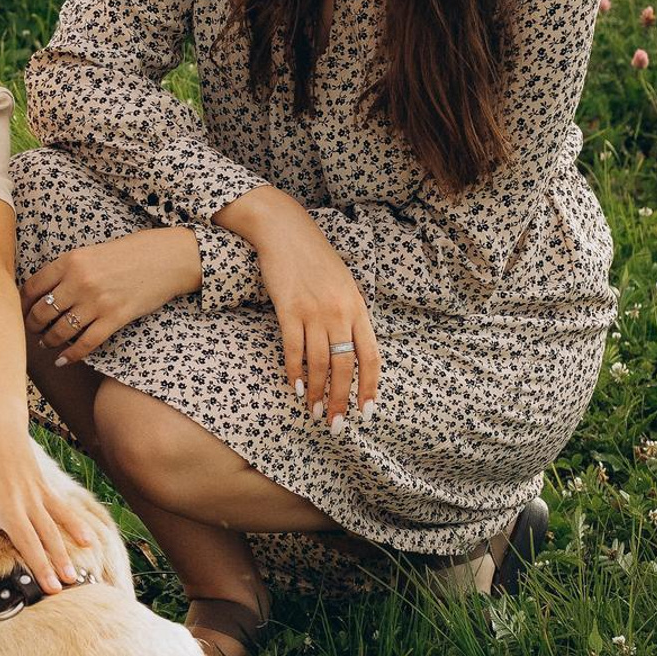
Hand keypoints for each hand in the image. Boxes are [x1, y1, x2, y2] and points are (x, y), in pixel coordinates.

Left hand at [0, 422, 97, 592]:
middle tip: (51, 591)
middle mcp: (7, 502)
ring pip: (48, 530)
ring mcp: (29, 496)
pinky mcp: (43, 489)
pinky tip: (89, 543)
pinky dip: (76, 525)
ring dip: (60, 555)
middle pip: (25, 537)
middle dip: (39, 564)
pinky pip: (62, 510)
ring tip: (70, 579)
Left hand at [20, 228, 199, 367]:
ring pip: (61, 331)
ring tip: (46, 343)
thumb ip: (68, 269)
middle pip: (42, 312)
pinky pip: (85, 343)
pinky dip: (71, 355)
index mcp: (70, 260)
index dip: (22, 303)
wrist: (166, 258)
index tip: (20, 311)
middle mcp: (79, 281)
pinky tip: (63, 361)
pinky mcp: (115, 318)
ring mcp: (97, 301)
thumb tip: (43, 292)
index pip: (33, 286)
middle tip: (32, 330)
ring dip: (49, 341)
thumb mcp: (91, 252)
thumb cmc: (128, 253)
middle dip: (33, 325)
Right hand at [235, 199, 380, 429]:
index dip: (370, 387)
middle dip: (341, 400)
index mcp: (358, 307)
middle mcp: (340, 312)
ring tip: (313, 411)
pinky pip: (293, 349)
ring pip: (319, 363)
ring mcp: (314, 311)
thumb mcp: (344, 284)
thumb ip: (350, 314)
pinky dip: (294, 372)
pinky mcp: (288, 309)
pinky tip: (294, 386)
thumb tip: (353, 348)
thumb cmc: (315, 257)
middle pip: (345, 367)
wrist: (286, 231)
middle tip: (334, 424)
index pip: (371, 356)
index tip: (366, 412)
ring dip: (316, 392)